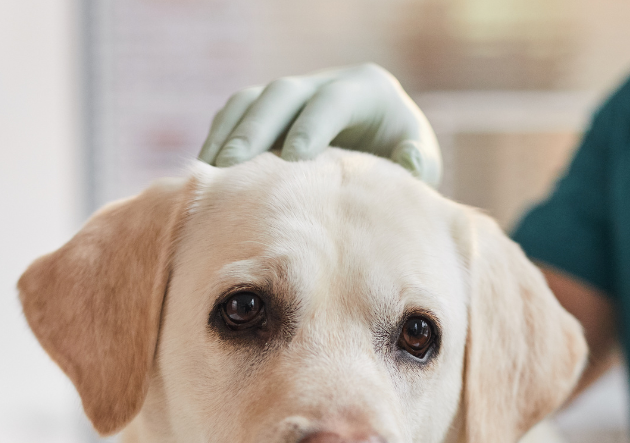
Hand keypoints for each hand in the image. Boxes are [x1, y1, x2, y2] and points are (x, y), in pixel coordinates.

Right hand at [197, 64, 441, 186]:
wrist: (387, 149)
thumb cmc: (404, 162)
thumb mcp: (422, 164)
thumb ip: (417, 165)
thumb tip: (408, 160)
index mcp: (368, 89)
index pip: (333, 101)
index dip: (311, 126)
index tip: (291, 160)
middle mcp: (326, 82)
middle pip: (283, 93)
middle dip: (256, 128)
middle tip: (232, 166)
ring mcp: (296, 92)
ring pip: (253, 99)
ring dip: (228, 133)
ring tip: (209, 172)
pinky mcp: (272, 109)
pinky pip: (237, 113)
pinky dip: (220, 137)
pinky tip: (207, 173)